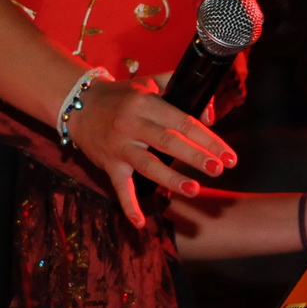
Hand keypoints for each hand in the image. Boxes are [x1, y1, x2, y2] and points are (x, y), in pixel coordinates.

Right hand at [65, 76, 237, 227]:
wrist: (78, 104)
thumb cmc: (123, 95)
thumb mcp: (150, 84)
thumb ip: (181, 90)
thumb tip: (210, 114)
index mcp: (146, 103)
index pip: (183, 121)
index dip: (208, 138)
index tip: (228, 155)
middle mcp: (132, 124)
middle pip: (168, 141)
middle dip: (195, 156)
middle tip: (218, 169)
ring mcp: (119, 146)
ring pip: (148, 164)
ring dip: (171, 179)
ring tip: (194, 190)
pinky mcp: (108, 164)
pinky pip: (119, 187)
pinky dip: (128, 205)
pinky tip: (140, 223)